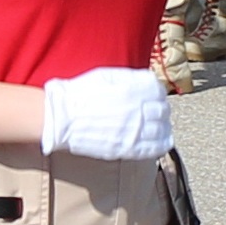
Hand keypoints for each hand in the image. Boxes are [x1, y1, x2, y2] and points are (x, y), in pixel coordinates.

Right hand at [40, 65, 173, 161]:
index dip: (157, 94)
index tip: (153, 97)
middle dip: (160, 110)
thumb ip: (131, 78)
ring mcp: (135, 130)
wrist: (62, 118)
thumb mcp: (107, 75)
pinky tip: (161, 141)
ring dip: (163, 127)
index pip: (159, 91)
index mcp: (134, 89)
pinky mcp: (128, 148)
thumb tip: (147, 82)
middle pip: (163, 111)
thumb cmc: (80, 94)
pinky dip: (161, 144)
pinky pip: (154, 148)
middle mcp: (139, 109)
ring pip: (163, 130)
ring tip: (159, 127)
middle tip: (154, 113)